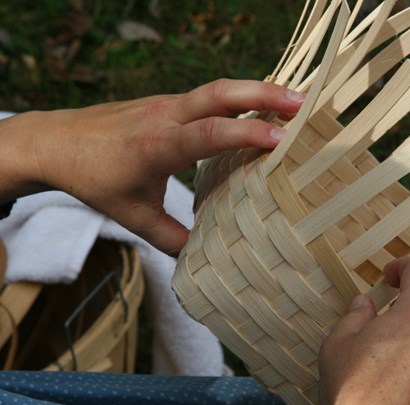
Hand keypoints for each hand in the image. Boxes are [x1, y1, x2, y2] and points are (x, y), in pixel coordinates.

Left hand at [0, 79, 303, 254]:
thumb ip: (171, 238)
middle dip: (263, 94)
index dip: (246, 135)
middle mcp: (166, 116)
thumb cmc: (94, 179)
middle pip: (220, 93)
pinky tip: (261, 109)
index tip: (282, 140)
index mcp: (157, 145)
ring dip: (257, 91)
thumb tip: (204, 260)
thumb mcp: (132, 215)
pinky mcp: (169, 102)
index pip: (209, 133)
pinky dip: (240, 97)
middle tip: (302, 103)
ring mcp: (168, 104)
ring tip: (294, 101)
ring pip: (218, 88)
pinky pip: (210, 95)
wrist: (56, 141)